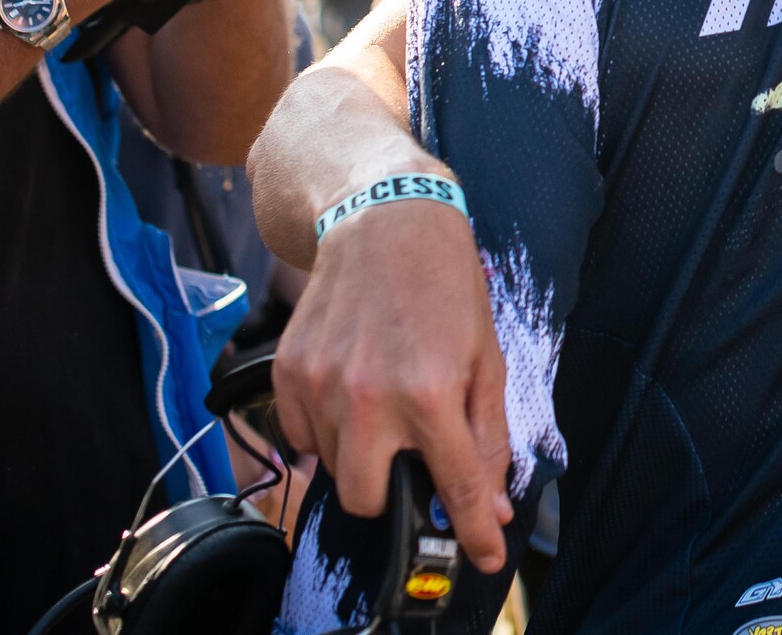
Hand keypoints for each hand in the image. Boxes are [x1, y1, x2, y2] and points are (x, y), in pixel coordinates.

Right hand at [274, 202, 515, 571]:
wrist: (385, 223)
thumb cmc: (446, 289)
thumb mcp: (487, 359)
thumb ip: (489, 437)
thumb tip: (494, 504)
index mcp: (432, 394)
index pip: (457, 490)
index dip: (474, 534)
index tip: (483, 558)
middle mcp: (371, 397)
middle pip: (367, 501)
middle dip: (390, 493)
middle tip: (409, 454)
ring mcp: (322, 386)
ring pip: (331, 469)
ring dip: (358, 453)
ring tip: (382, 399)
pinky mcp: (287, 373)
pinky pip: (300, 436)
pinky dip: (325, 427)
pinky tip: (350, 387)